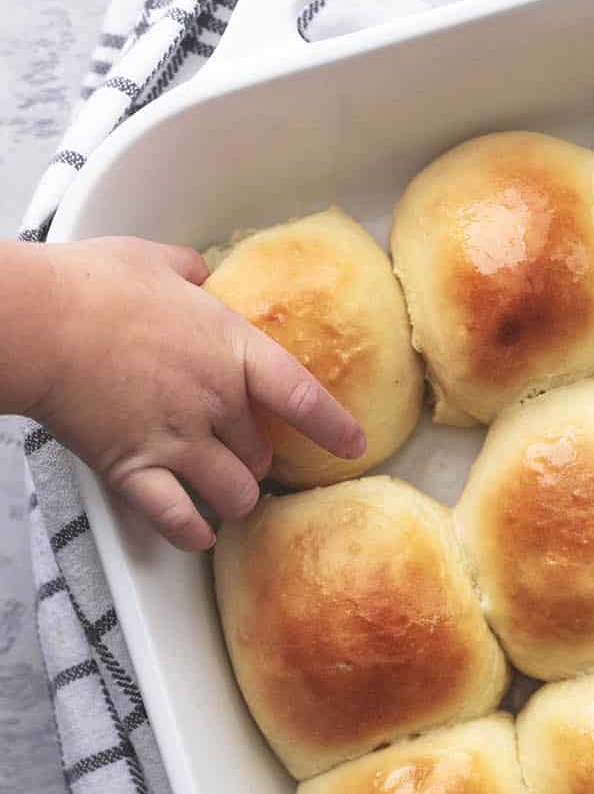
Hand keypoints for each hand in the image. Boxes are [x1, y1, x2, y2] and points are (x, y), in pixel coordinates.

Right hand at [8, 237, 366, 550]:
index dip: (334, 427)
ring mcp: (178, 440)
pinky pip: (180, 520)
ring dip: (235, 497)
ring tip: (224, 493)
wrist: (39, 322)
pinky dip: (193, 533)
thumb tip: (204, 271)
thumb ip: (191, 270)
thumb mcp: (155, 260)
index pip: (303, 396)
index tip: (355, 445)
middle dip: (258, 459)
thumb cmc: (92, 284)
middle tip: (241, 454)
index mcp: (231, 348)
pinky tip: (199, 533)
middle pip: (263, 453)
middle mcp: (215, 401)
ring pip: (236, 493)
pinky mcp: (135, 469)